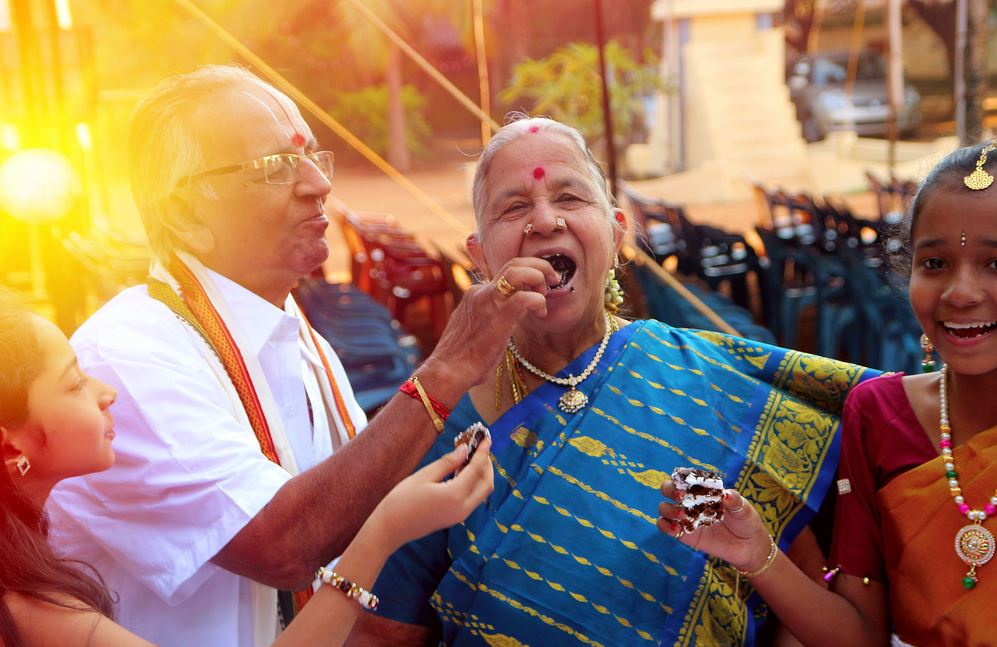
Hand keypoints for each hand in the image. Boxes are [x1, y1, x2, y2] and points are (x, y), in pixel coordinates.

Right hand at [370, 437, 494, 551]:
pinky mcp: (454, 518)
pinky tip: (462, 471)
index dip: (483, 452)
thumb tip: (464, 449)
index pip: (477, 469)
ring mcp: (460, 516)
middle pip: (486, 484)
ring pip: (481, 492)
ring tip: (471, 456)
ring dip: (481, 474)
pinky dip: (473, 484)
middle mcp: (462, 508)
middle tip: (480, 448)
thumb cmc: (401, 500)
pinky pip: (472, 499)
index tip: (487, 438)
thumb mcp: (424, 476)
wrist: (389, 529)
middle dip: (487, 465)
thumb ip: (448, 463)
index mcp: (455, 495)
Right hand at [427, 257, 559, 389]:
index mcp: (475, 295)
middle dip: (538, 267)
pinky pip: (526, 297)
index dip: (526, 278)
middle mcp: (481, 292)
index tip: (538, 290)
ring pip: (518, 271)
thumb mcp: (473, 332)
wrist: (447, 370)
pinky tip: (540, 314)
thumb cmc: (461, 360)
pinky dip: (539, 302)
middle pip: (513, 263)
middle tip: (552, 280)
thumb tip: (498, 330)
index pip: (505, 274)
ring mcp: (489, 301)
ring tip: (546, 294)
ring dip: (539, 276)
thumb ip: (485, 323)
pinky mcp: (499, 315)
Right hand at [657, 484, 772, 571]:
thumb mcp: (744, 509)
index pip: (685, 478)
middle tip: (680, 496)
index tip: (684, 480)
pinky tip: (676, 529)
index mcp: (703, 490)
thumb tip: (726, 494)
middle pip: (668, 489)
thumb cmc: (746, 521)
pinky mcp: (684, 534)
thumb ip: (735, 501)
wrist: (748, 546)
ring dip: (668, 509)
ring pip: (664, 508)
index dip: (681, 477)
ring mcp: (685, 517)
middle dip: (669, 490)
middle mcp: (691, 501)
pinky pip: (665, 527)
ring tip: (682, 514)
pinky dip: (665, 526)